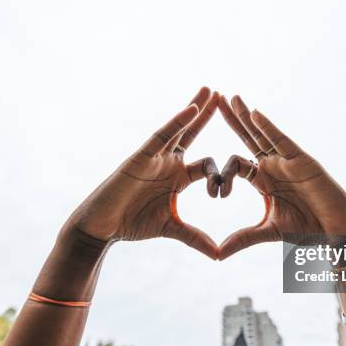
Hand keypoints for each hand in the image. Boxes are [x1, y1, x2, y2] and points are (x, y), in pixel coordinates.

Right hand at [63, 87, 220, 258]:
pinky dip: (177, 122)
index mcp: (178, 178)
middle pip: (193, 135)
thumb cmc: (131, 224)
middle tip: (226, 97)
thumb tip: (218, 255)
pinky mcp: (141, 157)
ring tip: (211, 91)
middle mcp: (168, 163)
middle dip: (208, 116)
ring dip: (196, 110)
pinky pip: (162, 136)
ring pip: (179, 129)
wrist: (102, 226)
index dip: (223, 168)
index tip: (243, 169)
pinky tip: (192, 108)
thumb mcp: (171, 229)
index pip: (206, 165)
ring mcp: (155, 157)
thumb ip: (195, 237)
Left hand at [217, 95, 345, 259]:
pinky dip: (269, 128)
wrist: (336, 233)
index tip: (216, 191)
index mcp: (264, 181)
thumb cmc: (308, 230)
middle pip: (248, 139)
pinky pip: (282, 141)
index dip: (223, 173)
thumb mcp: (268, 232)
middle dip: (232, 121)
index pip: (237, 165)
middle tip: (216, 100)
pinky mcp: (302, 161)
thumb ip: (242, 238)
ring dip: (246, 117)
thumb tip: (217, 254)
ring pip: (263, 135)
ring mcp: (288, 161)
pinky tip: (254, 114)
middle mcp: (274, 166)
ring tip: (232, 98)